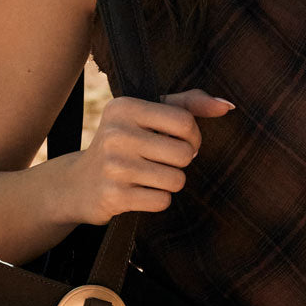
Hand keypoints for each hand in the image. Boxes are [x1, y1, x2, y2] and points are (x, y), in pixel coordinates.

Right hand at [71, 88, 234, 225]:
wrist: (79, 183)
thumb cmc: (125, 144)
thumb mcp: (148, 116)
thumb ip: (188, 105)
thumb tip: (226, 106)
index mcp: (125, 107)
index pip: (184, 121)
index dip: (192, 137)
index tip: (180, 142)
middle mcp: (116, 133)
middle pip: (185, 153)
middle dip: (181, 162)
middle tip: (162, 161)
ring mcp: (114, 166)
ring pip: (176, 180)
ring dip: (169, 182)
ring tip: (148, 176)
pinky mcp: (114, 195)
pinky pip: (162, 201)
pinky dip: (157, 199)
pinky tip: (139, 191)